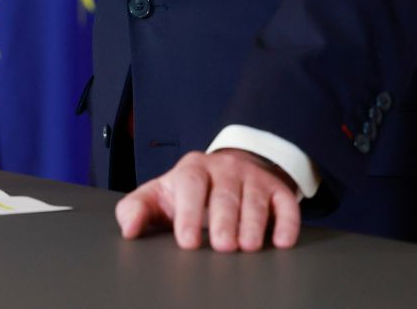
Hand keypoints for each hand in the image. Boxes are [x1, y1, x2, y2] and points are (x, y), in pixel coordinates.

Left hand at [115, 149, 301, 251]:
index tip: (187, 241)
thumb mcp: (160, 195)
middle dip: (225, 221)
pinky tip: (282, 241)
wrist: (229, 170)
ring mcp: (253, 177)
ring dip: (254, 223)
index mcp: (192, 168)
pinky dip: (288, 222)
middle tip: (223, 246)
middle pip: (226, 194)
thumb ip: (137, 209)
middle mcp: (225, 169)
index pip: (191, 186)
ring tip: (248, 247)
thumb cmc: (189, 191)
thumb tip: (128, 229)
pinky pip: (286, 204)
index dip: (189, 213)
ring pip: (256, 199)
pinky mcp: (278, 189)